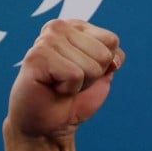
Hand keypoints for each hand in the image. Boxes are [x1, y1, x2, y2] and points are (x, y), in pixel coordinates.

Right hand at [7, 19, 124, 138]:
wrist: (49, 124)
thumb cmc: (74, 98)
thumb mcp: (102, 74)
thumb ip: (113, 57)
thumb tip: (115, 59)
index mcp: (75, 26)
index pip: (111, 41)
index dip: (103, 65)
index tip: (82, 72)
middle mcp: (59, 27)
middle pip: (103, 54)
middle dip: (92, 76)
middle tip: (70, 82)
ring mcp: (46, 40)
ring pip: (91, 66)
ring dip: (80, 83)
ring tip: (60, 85)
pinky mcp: (36, 56)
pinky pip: (75, 75)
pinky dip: (69, 88)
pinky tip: (52, 88)